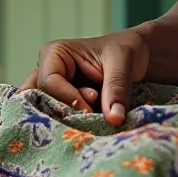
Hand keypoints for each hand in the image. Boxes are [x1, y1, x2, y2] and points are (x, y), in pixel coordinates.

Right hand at [20, 29, 149, 126]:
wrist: (138, 58)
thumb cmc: (127, 50)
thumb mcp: (123, 63)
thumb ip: (116, 89)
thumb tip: (114, 119)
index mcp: (54, 54)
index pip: (48, 83)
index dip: (67, 99)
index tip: (89, 109)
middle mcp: (45, 73)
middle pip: (39, 101)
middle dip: (60, 112)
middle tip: (86, 115)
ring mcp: (50, 92)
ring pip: (44, 114)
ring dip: (65, 120)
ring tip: (90, 114)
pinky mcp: (59, 107)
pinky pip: (56, 122)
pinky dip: (70, 126)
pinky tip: (88, 122)